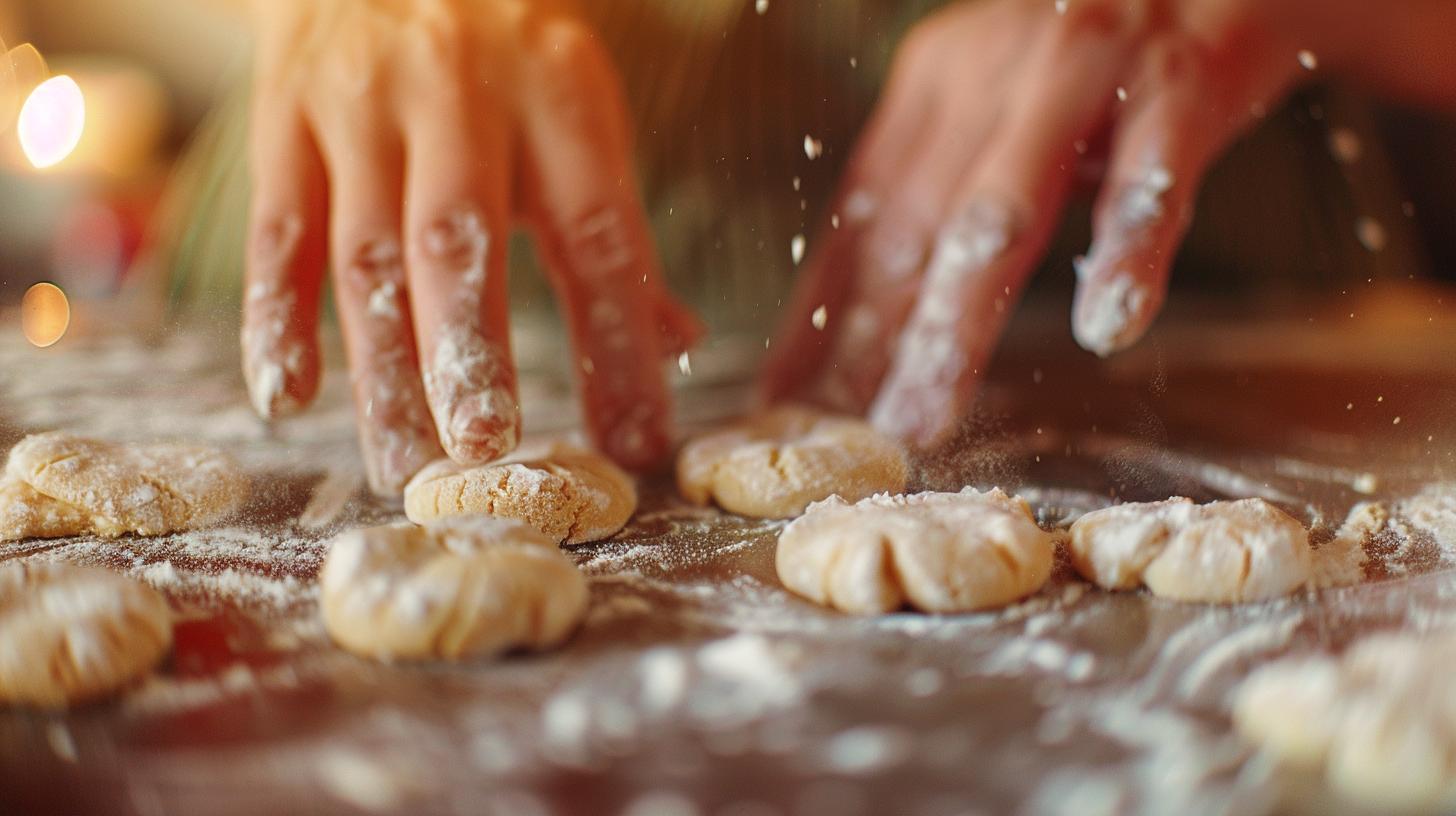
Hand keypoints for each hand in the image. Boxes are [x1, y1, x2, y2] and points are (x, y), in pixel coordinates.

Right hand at [241, 0, 701, 494]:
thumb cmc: (502, 58)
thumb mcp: (575, 116)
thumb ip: (613, 232)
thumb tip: (675, 344)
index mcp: (556, 92)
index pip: (596, 230)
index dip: (618, 340)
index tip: (635, 440)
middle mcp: (458, 92)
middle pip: (462, 240)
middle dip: (472, 354)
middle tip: (487, 453)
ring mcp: (361, 105)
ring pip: (365, 250)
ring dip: (383, 368)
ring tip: (404, 464)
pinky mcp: (284, 117)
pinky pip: (279, 230)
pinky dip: (276, 316)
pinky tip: (289, 396)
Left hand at [759, 0, 1455, 449]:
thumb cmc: (1111, 51)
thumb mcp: (1004, 100)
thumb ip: (944, 189)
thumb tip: (869, 313)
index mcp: (939, 81)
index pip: (863, 216)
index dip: (822, 312)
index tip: (788, 399)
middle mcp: (993, 70)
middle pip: (915, 225)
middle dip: (874, 340)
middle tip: (847, 435)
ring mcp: (1084, 70)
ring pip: (1004, 213)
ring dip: (959, 319)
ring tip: (928, 410)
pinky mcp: (1183, 78)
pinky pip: (1149, 180)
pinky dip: (1126, 253)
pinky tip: (1105, 323)